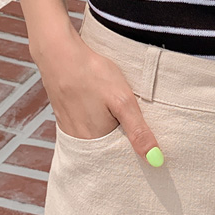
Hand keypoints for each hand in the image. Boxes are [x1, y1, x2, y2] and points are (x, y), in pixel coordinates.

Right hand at [38, 26, 162, 162]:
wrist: (59, 54)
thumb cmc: (92, 74)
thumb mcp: (122, 101)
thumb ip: (138, 131)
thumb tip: (155, 159)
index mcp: (95, 143)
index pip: (120, 161)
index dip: (135, 156)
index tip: (149, 151)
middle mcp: (80, 142)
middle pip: (107, 153)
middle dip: (122, 148)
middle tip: (134, 132)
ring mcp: (70, 131)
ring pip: (97, 141)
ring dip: (110, 136)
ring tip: (119, 121)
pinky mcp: (65, 119)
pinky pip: (85, 131)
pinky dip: (97, 126)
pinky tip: (101, 113)